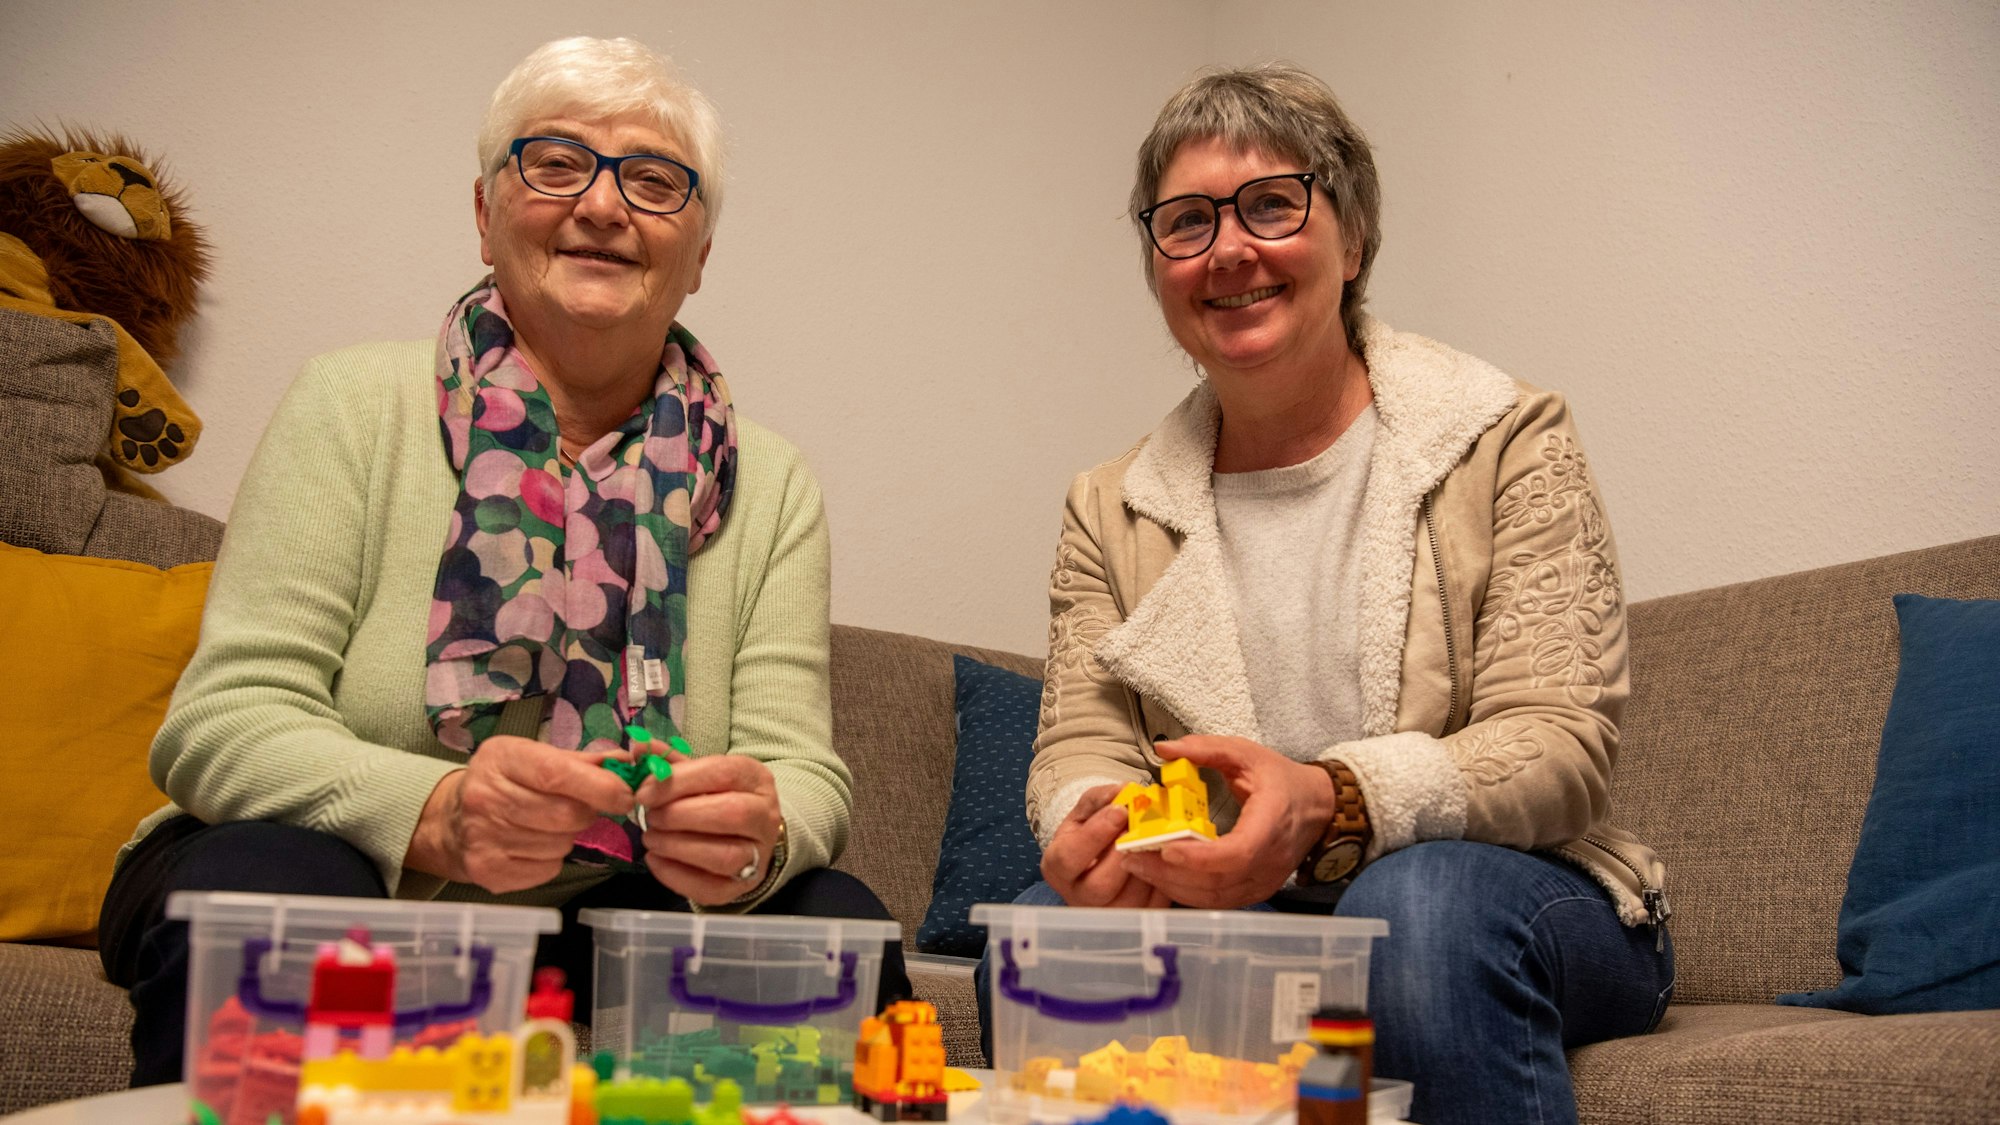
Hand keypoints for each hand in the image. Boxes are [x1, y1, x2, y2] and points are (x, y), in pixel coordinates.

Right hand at [407, 735, 638, 893]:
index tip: (624, 796)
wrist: (451, 821)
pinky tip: (533, 844)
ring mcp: (482, 838)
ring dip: (567, 837)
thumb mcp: (535, 757)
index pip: (557, 775)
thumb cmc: (505, 782)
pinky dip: (551, 859)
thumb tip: (626, 762)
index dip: (600, 787)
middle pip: (565, 815)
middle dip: (586, 814)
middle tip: (581, 809)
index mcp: (501, 758)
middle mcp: (485, 797)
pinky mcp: (487, 871)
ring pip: (559, 845)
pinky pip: (547, 869)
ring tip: (548, 825)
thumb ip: (582, 761)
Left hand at [634, 744, 782, 905]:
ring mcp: (760, 853)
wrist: (746, 833)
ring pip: (725, 856)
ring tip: (651, 838)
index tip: (644, 792)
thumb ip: (668, 761)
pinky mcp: (745, 885)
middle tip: (650, 817)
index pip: (722, 773)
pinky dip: (677, 876)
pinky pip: (713, 888)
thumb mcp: (698, 773)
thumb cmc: (716, 797)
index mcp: (755, 778)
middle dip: (680, 816)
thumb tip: (638, 748)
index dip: (679, 782)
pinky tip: (656, 860)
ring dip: (677, 847)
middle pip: (731, 814)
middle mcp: (766, 815)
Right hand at [1041, 783, 1171, 907]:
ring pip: (1132, 898)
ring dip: (1149, 864)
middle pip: (1100, 886)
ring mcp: (1108, 913)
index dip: (1095, 835)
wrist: (1101, 859)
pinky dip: (1165, 879)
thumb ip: (1101, 798)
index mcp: (1058, 867)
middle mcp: (1078, 896)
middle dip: (1124, 853)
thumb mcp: (1086, 811)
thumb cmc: (1091, 834)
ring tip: (1159, 837)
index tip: (1120, 811)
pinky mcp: (1136, 918)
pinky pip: (1154, 904)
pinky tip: (1167, 856)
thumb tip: (1123, 791)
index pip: (1069, 857)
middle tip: (1143, 827)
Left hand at [1118, 736, 1333, 908]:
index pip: (1238, 852)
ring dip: (1174, 886)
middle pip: (1218, 882)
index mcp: (1271, 821)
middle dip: (1170, 873)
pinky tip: (1163, 878)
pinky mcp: (1256, 890)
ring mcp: (1265, 880)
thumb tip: (1162, 749)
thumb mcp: (1246, 753)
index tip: (1166, 848)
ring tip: (1140, 867)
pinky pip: (1219, 902)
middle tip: (1132, 857)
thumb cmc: (1280, 779)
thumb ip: (1205, 748)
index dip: (1200, 857)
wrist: (1318, 807)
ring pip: (1215, 898)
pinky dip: (1188, 893)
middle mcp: (1270, 859)